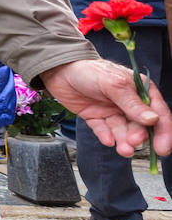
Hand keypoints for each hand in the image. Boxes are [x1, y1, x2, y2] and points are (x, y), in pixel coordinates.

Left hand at [41, 58, 171, 156]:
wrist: (59, 69)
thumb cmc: (89, 70)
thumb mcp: (113, 84)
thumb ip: (132, 103)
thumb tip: (153, 120)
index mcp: (140, 90)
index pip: (158, 113)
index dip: (163, 132)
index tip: (162, 149)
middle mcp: (128, 103)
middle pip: (140, 125)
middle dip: (138, 136)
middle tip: (132, 143)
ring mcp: (112, 110)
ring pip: (123, 131)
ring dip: (124, 141)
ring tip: (123, 149)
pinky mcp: (96, 117)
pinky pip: (104, 130)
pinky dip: (106, 136)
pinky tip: (108, 141)